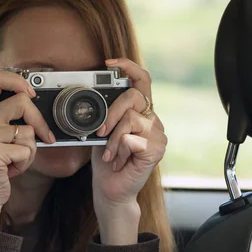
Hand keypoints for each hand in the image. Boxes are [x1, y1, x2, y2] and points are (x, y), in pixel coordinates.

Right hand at [0, 69, 54, 230]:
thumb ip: (9, 118)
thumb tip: (35, 102)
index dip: (16, 80)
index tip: (30, 93)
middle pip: (22, 101)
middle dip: (39, 121)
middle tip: (43, 136)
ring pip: (28, 131)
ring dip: (29, 150)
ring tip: (14, 159)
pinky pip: (26, 151)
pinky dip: (25, 163)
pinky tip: (10, 169)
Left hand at [91, 58, 166, 244]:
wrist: (111, 189)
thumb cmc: (106, 160)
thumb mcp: (101, 130)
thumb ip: (105, 113)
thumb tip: (94, 97)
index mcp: (140, 111)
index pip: (142, 80)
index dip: (128, 66)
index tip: (110, 62)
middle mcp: (152, 119)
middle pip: (133, 97)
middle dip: (111, 113)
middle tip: (101, 132)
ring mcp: (158, 134)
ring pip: (130, 120)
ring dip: (112, 140)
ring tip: (111, 154)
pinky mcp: (157, 149)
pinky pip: (132, 139)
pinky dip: (118, 151)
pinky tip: (119, 161)